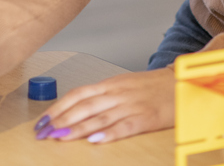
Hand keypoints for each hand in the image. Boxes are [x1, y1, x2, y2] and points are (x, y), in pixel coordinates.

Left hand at [35, 68, 172, 142]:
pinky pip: (125, 126)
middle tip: (44, 133)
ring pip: (99, 117)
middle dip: (61, 120)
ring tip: (61, 137)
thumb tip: (76, 109)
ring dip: (78, 128)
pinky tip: (96, 141)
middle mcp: (117, 93)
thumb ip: (103, 96)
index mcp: (110, 84)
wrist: (181, 81)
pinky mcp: (146, 117)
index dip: (58, 108)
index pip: (77, 95)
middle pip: (84, 106)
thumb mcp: (124, 85)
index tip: (42, 121)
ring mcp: (131, 104)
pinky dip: (109, 133)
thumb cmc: (151, 86)